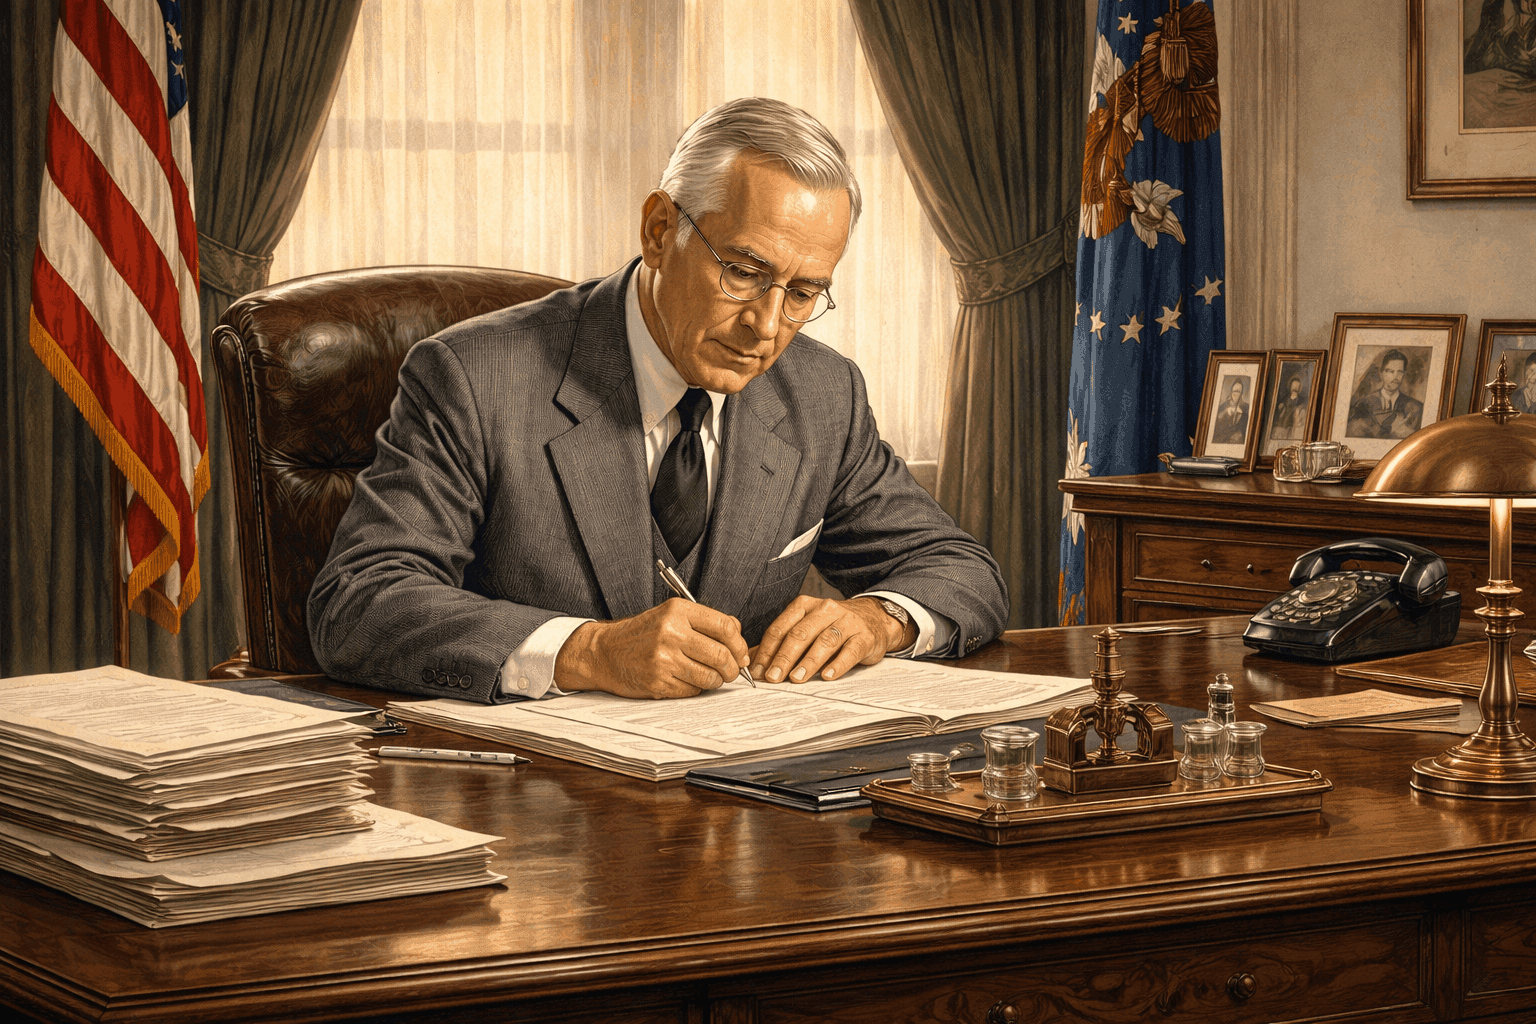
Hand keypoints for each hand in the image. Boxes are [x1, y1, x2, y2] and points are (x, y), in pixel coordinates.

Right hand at [554, 599, 749, 698]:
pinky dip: (697, 688)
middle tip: (732, 671)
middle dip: (733, 668)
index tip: (741, 653)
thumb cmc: (642, 634)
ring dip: (717, 681)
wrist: (605, 652)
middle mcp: (671, 633)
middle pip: (721, 655)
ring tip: (712, 677)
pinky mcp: (658, 682)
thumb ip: (705, 621)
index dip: (739, 643)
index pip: (724, 626)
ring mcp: (664, 659)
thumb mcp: (671, 616)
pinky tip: (688, 680)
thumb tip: (738, 634)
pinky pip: (693, 690)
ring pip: (710, 676)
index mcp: (677, 611)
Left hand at [751, 596, 913, 684]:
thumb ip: (781, 643)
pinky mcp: (865, 637)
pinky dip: (838, 664)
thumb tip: (752, 662)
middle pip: (801, 634)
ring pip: (825, 641)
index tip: (757, 671)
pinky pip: (850, 651)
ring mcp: (847, 622)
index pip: (781, 628)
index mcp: (805, 606)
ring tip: (797, 678)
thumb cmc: (832, 627)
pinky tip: (827, 676)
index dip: (767, 650)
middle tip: (773, 678)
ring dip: (809, 661)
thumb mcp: (806, 628)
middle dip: (784, 657)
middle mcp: (826, 610)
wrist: (874, 619)